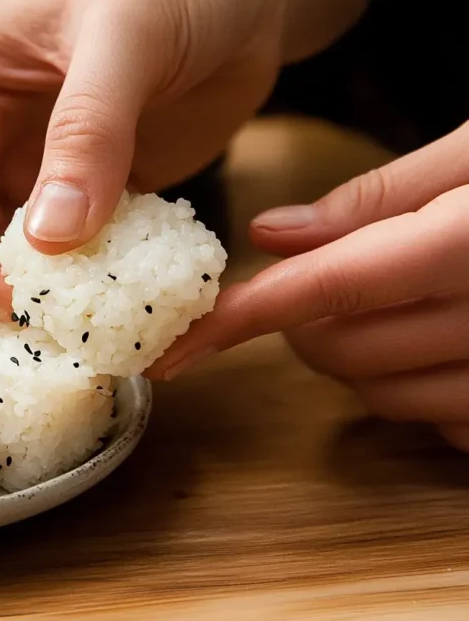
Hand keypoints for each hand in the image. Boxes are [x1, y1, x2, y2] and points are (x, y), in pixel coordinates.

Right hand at [0, 0, 377, 310]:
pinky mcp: (90, 186)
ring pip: (12, 244)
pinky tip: (114, 296)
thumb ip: (87, 132)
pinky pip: (73, 246)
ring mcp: (39, 161)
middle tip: (39, 321)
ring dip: (38, 284)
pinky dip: (87, 276)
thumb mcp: (124, 41)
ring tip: (75, 319)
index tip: (0, 293)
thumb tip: (50, 235)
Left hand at [148, 123, 468, 449]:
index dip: (241, 320)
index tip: (179, 346)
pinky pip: (445, 425)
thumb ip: (379, 195)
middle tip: (308, 283)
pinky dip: (416, 391)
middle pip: (343, 351)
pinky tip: (437, 343)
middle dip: (301, 325)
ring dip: (353, 359)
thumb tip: (274, 235)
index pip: (328, 289)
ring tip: (381, 305)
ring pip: (384, 395)